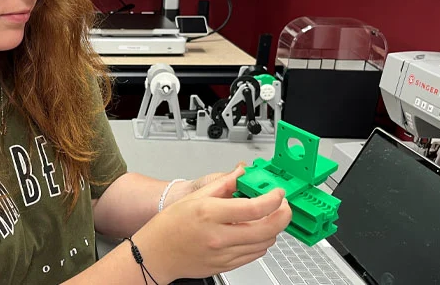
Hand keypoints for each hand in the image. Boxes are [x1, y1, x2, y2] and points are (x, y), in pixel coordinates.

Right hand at [131, 165, 291, 283]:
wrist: (156, 254)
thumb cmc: (169, 226)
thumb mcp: (194, 197)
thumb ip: (223, 184)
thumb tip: (241, 173)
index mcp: (210, 213)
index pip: (254, 208)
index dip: (273, 199)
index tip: (278, 193)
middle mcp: (219, 236)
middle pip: (267, 229)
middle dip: (283, 215)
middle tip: (283, 206)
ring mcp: (223, 254)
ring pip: (265, 243)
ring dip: (273, 228)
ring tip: (267, 217)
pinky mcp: (226, 265)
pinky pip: (255, 255)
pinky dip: (261, 242)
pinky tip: (254, 232)